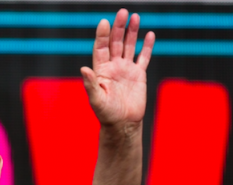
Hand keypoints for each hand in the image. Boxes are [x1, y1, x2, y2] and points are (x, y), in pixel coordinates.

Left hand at [81, 9, 155, 126]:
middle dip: (118, 28)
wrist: (123, 124)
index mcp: (101, 71)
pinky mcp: (138, 75)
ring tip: (135, 17)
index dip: (102, 35)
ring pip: (129, 46)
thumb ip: (90, 84)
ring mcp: (126, 69)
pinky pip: (143, 57)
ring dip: (132, 32)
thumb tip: (83, 68)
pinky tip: (150, 35)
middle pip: (115, 43)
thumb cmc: (106, 114)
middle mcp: (113, 67)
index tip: (104, 22)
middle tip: (122, 12)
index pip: (100, 48)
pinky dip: (147, 46)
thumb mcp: (97, 100)